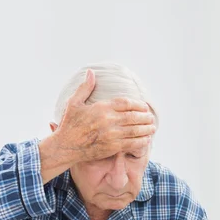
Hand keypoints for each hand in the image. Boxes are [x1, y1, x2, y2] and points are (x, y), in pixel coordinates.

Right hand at [39, 68, 156, 181]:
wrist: (66, 147)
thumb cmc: (69, 124)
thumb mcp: (74, 102)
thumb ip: (85, 88)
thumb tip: (91, 72)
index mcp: (101, 107)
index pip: (126, 103)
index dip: (138, 104)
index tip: (144, 106)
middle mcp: (108, 120)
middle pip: (133, 116)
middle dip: (145, 117)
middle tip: (151, 117)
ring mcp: (111, 135)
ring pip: (135, 130)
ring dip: (146, 129)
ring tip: (152, 128)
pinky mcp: (112, 147)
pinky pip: (131, 144)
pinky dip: (141, 141)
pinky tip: (146, 140)